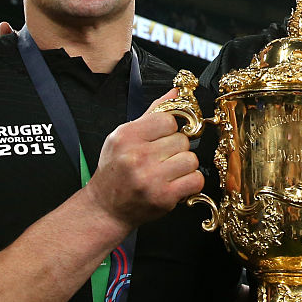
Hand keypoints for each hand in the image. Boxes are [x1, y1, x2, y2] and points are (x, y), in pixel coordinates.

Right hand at [82, 90, 203, 229]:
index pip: (168, 120)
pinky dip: (190, 182)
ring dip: (184, 166)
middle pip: (182, 140)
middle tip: (162, 159)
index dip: (169, 130)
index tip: (161, 139)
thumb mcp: (123, 137)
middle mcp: (137, 156)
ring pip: (191, 159)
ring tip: (168, 171)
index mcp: (126, 136)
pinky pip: (195, 180)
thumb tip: (175, 93)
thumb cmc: (115, 171)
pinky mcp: (163, 197)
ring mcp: (150, 178)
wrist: (106, 208)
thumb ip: (151, 114)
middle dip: (176, 149)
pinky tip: (176, 183)